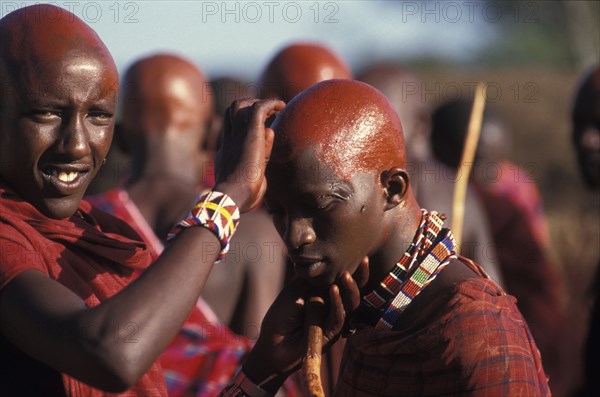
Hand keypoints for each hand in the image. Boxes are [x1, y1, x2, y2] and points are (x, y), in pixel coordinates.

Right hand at [214, 98, 284, 212]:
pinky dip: (270, 103)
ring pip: (241, 105)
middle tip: (269, 113)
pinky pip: (258, 109)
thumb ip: (254, 173)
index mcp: (228, 151)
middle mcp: (231, 139)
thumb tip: (262, 172)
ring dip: (260, 103)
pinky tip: (281, 106)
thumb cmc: (240, 198)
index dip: (246, 122)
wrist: (232, 196)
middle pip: (233, 110)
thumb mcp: (245, 182)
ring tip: (277, 109)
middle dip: (250, 105)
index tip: (264, 126)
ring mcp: (239, 135)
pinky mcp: (250, 134)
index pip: (233, 128)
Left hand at [243, 257, 368, 391]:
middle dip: (361, 276)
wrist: (271, 343)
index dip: (353, 268)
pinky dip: (337, 303)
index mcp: (324, 294)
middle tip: (363, 260)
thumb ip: (311, 279)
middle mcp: (332, 306)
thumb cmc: (281, 316)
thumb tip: (326, 262)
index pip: (342, 279)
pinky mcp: (330, 334)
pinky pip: (338, 317)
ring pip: (351, 304)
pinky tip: (333, 290)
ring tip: (346, 275)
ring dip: (350, 289)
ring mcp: (333, 320)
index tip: (360, 254)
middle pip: (353, 291)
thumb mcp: (294, 291)